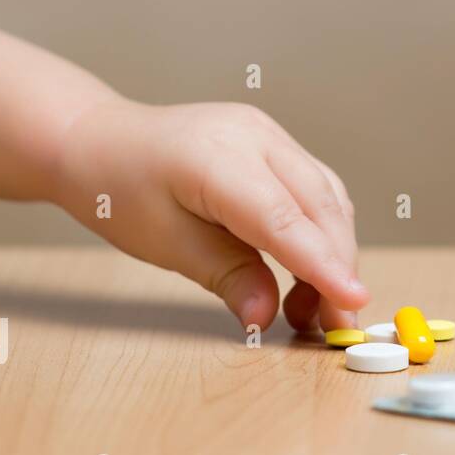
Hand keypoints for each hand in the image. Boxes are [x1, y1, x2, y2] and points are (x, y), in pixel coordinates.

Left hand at [52, 97, 365, 332]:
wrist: (101, 141)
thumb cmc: (121, 191)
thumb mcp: (165, 244)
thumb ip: (225, 276)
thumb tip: (265, 317)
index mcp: (215, 157)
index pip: (283, 216)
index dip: (322, 262)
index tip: (353, 299)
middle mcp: (254, 135)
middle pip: (318, 205)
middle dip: (337, 265)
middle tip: (338, 321)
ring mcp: (270, 134)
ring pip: (327, 196)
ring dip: (334, 251)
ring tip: (319, 304)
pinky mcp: (277, 144)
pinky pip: (316, 188)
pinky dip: (322, 231)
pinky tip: (310, 268)